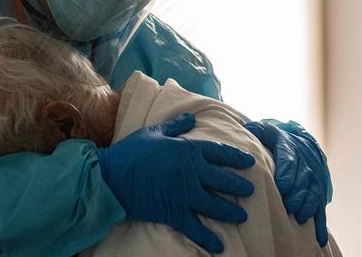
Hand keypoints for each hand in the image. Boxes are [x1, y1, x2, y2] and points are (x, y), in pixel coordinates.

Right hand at [96, 114, 254, 252]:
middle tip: (250, 190)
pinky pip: (195, 227)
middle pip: (222, 180)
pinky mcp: (173, 212)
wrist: (111, 176)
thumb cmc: (130, 151)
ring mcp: (183, 193)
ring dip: (230, 211)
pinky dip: (207, 237)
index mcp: (186, 149)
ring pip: (214, 205)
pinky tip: (219, 245)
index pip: (218, 153)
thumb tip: (192, 118)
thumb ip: (175, 126)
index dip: (235, 157)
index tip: (248, 162)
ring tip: (241, 216)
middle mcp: (190, 172)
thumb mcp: (153, 133)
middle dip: (239, 186)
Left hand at [244, 121, 329, 246]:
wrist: (300, 142)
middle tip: (288, 205)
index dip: (287, 173)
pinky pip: (320, 207)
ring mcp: (313, 178)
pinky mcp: (318, 191)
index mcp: (290, 149)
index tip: (282, 186)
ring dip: (307, 205)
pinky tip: (318, 237)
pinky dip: (320, 223)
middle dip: (297, 193)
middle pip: (303, 179)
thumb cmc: (276, 139)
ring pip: (313, 192)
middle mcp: (305, 163)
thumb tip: (246, 128)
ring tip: (299, 216)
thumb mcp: (266, 131)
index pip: (289, 160)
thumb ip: (257, 130)